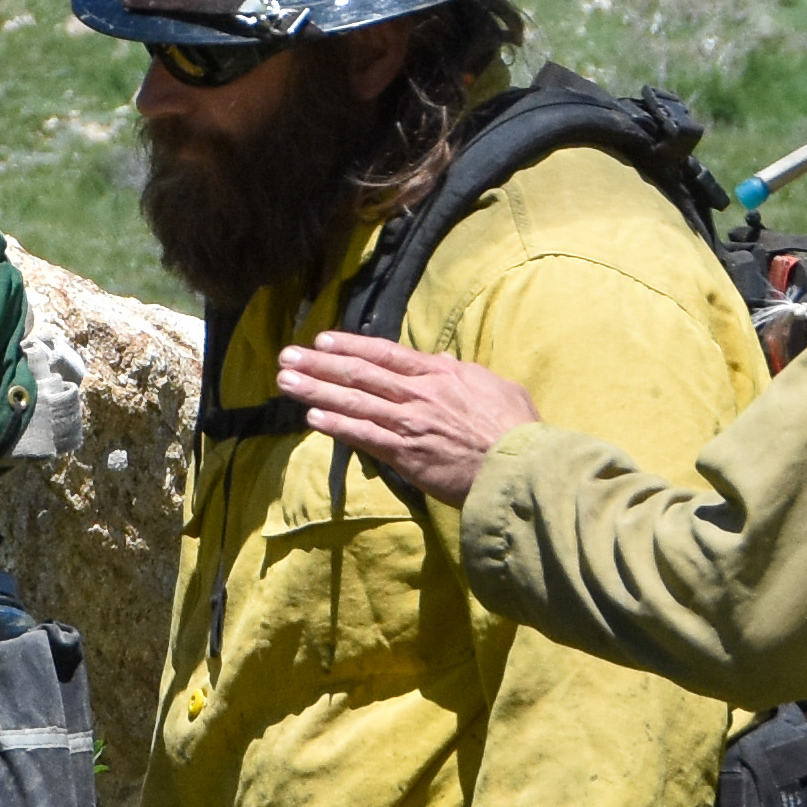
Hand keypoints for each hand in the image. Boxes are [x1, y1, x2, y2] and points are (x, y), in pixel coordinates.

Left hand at [275, 332, 539, 506]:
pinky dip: (337, 425)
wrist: (520, 466)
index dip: (350, 345)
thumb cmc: (515, 428)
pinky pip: (364, 436)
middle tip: (287, 356)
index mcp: (439, 374)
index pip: (385, 353)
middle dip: (319, 364)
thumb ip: (460, 372)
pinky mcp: (406, 455)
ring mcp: (410, 424)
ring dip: (316, 390)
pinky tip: (312, 417)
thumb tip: (438, 361)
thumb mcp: (492, 385)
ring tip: (286, 381)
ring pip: (354, 402)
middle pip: (360, 373)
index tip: (321, 339)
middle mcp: (419, 394)